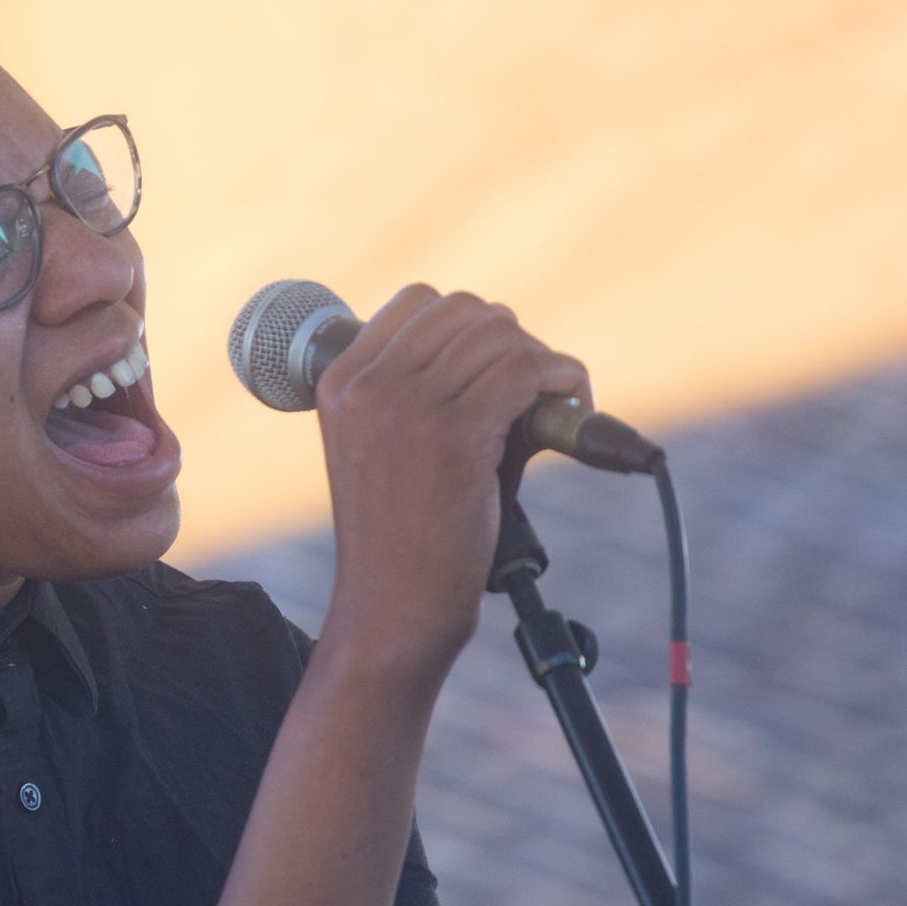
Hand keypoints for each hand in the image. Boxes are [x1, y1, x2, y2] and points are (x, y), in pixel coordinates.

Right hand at [312, 284, 589, 669]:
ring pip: (499, 334)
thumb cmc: (397, 533)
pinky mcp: (456, 432)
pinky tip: (569, 400)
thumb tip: (500, 344)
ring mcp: (408, 404)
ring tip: (555, 397)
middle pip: (464, 310)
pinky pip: (524, 370)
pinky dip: (560, 377)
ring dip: (541, 359)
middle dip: (509, 338)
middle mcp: (367, 382)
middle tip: (529, 385)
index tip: (491, 363)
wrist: (392, 605)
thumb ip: (412, 391)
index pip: (417, 300)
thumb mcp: (378, 445)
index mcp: (336, 379)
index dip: (468, 323)